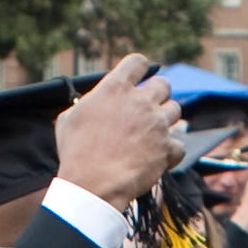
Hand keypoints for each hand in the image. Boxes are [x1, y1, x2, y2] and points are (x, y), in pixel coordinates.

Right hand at [55, 55, 183, 208]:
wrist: (92, 185)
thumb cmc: (76, 153)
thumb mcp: (68, 119)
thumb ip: (87, 104)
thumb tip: (90, 104)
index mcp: (115, 89)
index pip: (137, 62)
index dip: (139, 69)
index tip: (138, 79)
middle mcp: (140, 102)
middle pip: (163, 84)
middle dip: (157, 94)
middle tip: (147, 109)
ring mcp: (156, 124)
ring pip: (175, 110)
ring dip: (165, 120)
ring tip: (151, 134)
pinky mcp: (166, 148)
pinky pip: (178, 145)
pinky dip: (170, 152)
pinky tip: (158, 158)